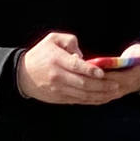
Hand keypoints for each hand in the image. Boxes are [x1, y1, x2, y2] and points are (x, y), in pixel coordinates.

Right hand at [15, 33, 139, 104]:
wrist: (23, 75)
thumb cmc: (40, 54)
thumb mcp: (52, 39)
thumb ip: (70, 41)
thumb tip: (82, 55)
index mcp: (57, 60)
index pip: (76, 66)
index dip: (90, 71)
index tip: (102, 73)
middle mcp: (58, 77)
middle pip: (82, 84)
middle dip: (101, 86)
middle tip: (116, 85)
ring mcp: (58, 90)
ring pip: (82, 95)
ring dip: (100, 95)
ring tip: (114, 93)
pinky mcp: (59, 98)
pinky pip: (78, 101)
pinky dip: (91, 101)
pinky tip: (102, 98)